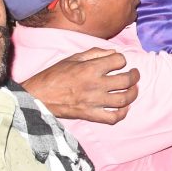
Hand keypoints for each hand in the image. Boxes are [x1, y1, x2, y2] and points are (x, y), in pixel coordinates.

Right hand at [20, 49, 139, 124]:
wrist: (37, 96)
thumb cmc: (53, 75)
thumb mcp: (73, 58)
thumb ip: (95, 53)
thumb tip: (114, 52)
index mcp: (90, 68)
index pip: (119, 60)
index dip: (122, 60)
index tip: (119, 62)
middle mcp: (95, 85)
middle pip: (126, 80)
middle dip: (134, 76)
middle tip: (134, 74)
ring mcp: (93, 101)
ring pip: (123, 99)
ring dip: (132, 94)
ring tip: (132, 89)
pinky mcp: (89, 115)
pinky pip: (112, 118)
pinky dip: (122, 113)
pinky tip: (123, 107)